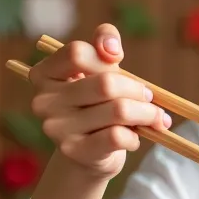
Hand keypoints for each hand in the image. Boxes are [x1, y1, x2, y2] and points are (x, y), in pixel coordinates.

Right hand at [29, 24, 170, 177]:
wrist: (89, 154)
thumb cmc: (97, 104)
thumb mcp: (100, 70)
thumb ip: (104, 45)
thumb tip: (111, 49)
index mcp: (44, 74)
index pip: (77, 52)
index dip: (107, 55)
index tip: (120, 62)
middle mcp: (43, 100)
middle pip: (106, 84)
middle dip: (139, 90)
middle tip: (150, 98)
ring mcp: (55, 128)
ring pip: (118, 110)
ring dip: (147, 114)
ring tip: (155, 118)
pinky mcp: (72, 151)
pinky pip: (118, 136)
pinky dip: (135, 136)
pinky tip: (134, 138)